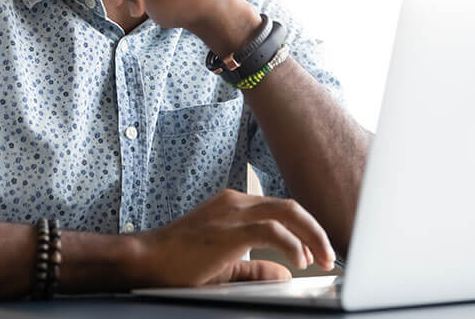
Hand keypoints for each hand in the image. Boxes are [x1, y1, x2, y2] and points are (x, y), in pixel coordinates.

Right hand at [130, 189, 335, 287]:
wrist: (146, 259)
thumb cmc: (177, 263)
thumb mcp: (224, 266)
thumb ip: (254, 268)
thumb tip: (284, 272)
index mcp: (234, 207)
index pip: (280, 210)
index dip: (305, 230)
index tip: (317, 252)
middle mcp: (236, 202)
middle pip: (290, 207)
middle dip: (316, 231)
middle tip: (328, 257)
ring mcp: (232, 212)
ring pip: (287, 212)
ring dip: (311, 236)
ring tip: (321, 259)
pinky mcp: (230, 229)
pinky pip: (272, 230)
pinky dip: (291, 245)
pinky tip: (299, 261)